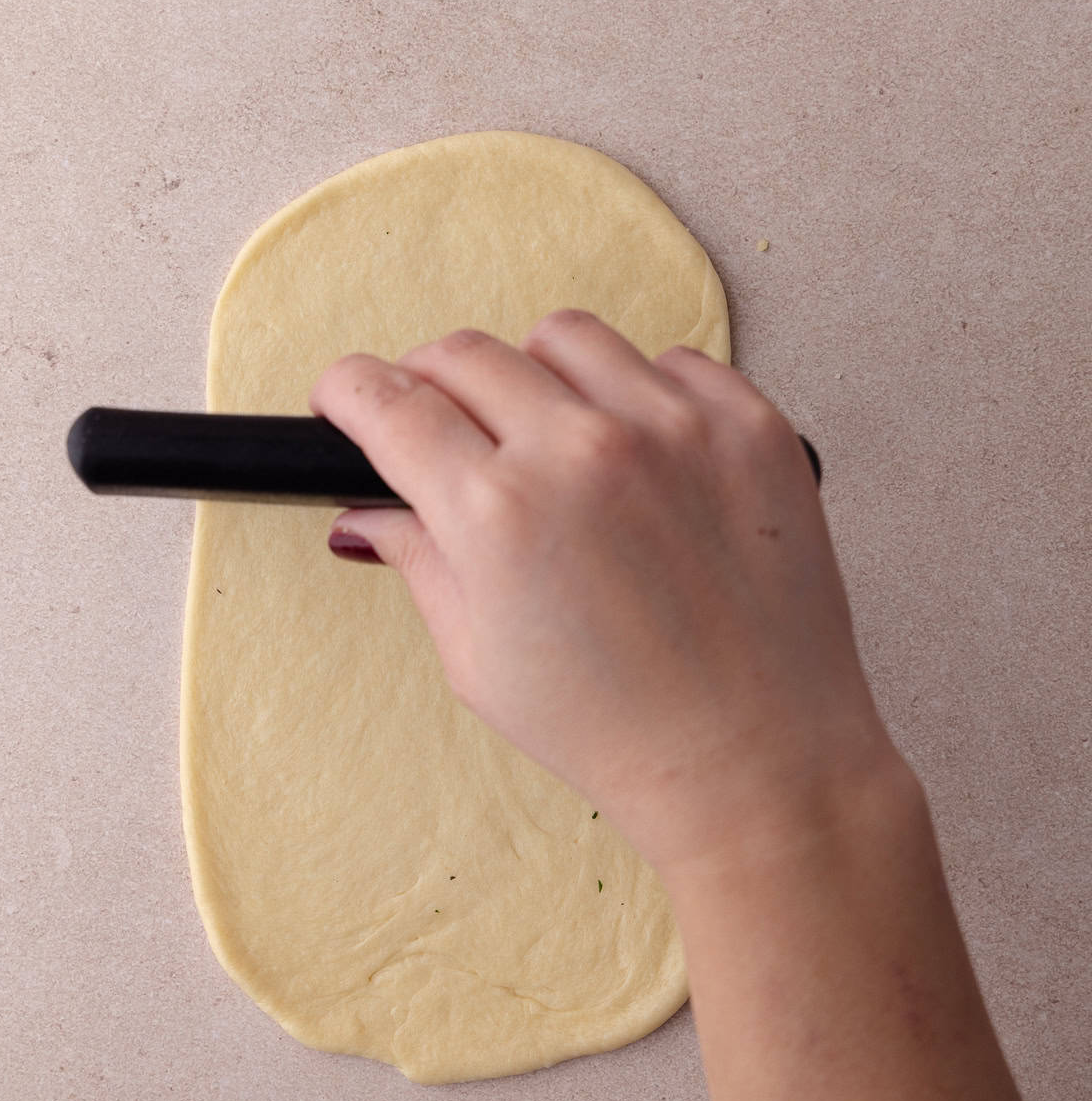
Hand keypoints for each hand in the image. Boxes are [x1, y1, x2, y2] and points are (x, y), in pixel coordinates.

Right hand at [309, 311, 893, 874]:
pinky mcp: (749, 425)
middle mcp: (583, 450)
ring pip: (565, 338)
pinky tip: (641, 461)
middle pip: (466, 355)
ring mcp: (676, 427)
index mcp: (498, 514)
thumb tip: (368, 513)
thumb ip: (419, 562)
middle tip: (445, 430)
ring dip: (537, 378)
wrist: (756, 762)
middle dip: (432, 384)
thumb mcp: (479, 662)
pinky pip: (669, 362)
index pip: (390, 403)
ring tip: (553, 444)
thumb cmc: (616, 731)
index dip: (349, 391)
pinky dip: (640, 396)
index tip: (345, 396)